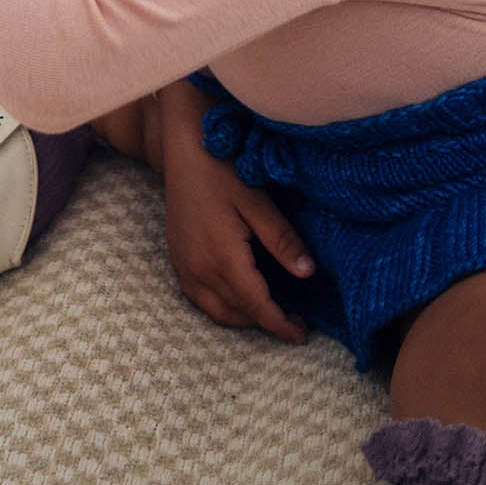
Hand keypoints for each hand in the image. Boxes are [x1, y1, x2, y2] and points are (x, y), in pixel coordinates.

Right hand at [159, 81, 311, 344]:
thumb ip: (281, 239)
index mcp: (222, 258)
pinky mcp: (177, 259)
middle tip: (293, 320)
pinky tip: (239, 294)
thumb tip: (308, 274)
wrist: (182, 149)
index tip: (303, 335)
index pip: (257, 306)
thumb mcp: (257, 201)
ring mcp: (184, 266)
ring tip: (270, 310)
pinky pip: (200, 298)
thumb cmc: (222, 168)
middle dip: (265, 323)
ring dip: (243, 317)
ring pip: (216, 311)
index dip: (280, 325)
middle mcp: (199, 270)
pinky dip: (222, 306)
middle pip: (237, 314)